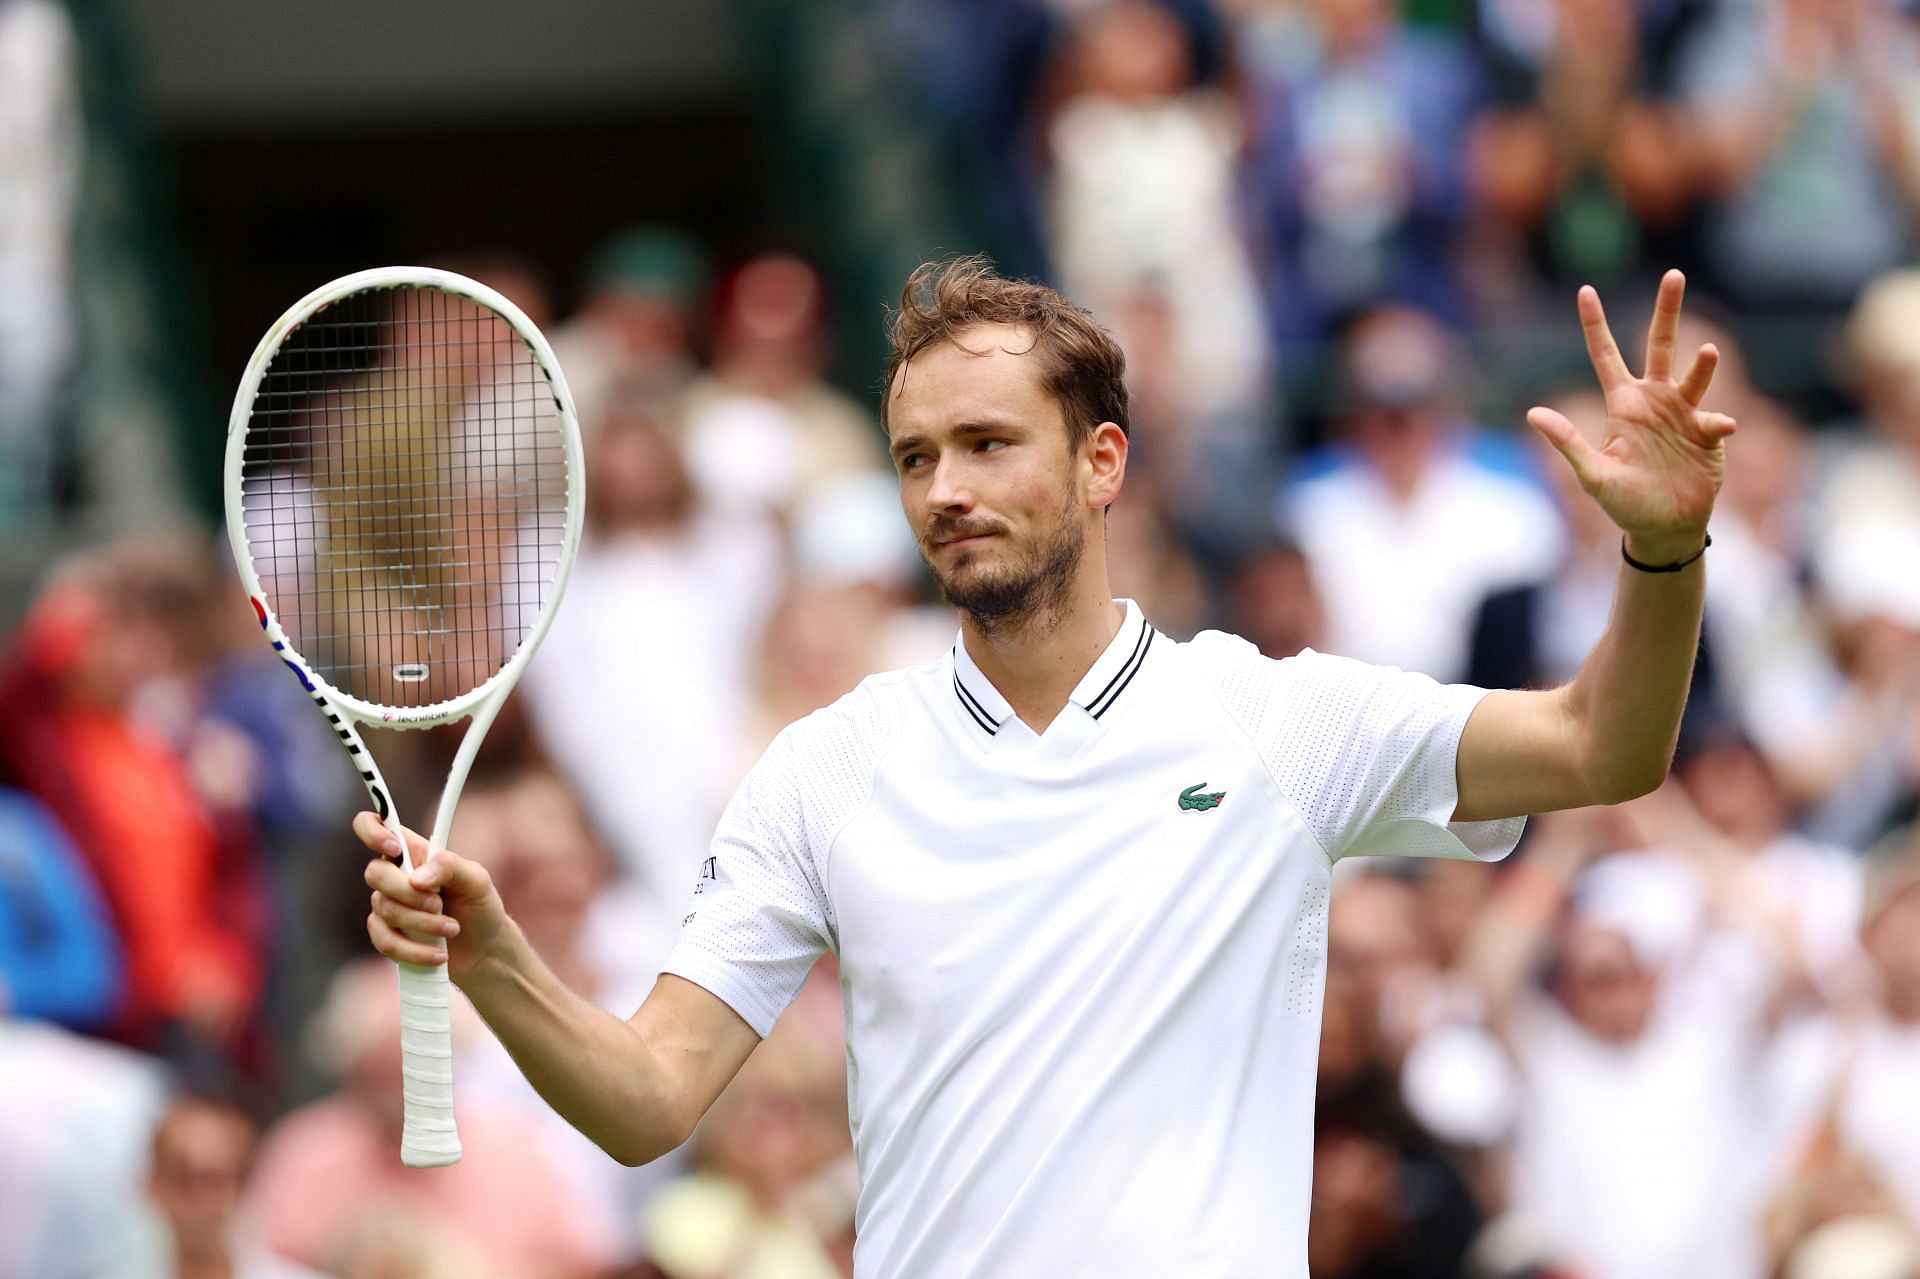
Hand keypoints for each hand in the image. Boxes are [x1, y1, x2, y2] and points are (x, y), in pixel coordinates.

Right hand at [355, 812, 512, 984]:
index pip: (376, 824)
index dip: (373, 831)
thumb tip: (416, 879)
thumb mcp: (477, 880)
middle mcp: (395, 875)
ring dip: (422, 923)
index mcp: (415, 852)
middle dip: (409, 893)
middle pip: (374, 873)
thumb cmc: (480, 907)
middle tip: (440, 904)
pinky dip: (414, 950)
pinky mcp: (387, 935)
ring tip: (452, 928)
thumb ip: (449, 866)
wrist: (485, 950)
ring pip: (383, 909)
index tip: (395, 849)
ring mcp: (388, 906)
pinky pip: (385, 941)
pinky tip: (439, 954)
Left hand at [1528, 270, 1735, 561]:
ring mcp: (1684, 413)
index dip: (1595, 324)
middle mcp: (1655, 400)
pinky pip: (1714, 419)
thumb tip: (1533, 413)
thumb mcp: (1593, 474)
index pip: (1605, 355)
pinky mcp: (1709, 433)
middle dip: (1667, 310)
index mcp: (1623, 404)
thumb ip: (1567, 442)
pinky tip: (1720, 428)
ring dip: (1703, 364)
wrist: (1664, 527)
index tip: (1585, 290)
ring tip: (1708, 351)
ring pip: (1695, 374)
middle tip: (1674, 274)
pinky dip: (1717, 421)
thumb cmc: (1624, 502)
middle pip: (1660, 345)